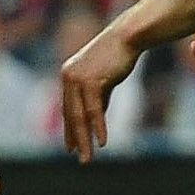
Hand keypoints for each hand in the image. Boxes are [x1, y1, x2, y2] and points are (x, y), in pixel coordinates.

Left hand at [59, 28, 141, 163]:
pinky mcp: (90, 81)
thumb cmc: (117, 56)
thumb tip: (96, 119)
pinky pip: (94, 110)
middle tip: (78, 157)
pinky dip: (98, 127)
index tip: (70, 147)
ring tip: (86, 157)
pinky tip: (102, 142)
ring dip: (84, 139)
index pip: (68, 108)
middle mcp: (68, 78)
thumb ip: (98, 99)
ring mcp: (77, 79)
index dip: (69, 129)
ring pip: (79, 116)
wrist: (127, 37)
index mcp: (68, 77)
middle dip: (75, 139)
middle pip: (71, 115)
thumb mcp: (103, 80)